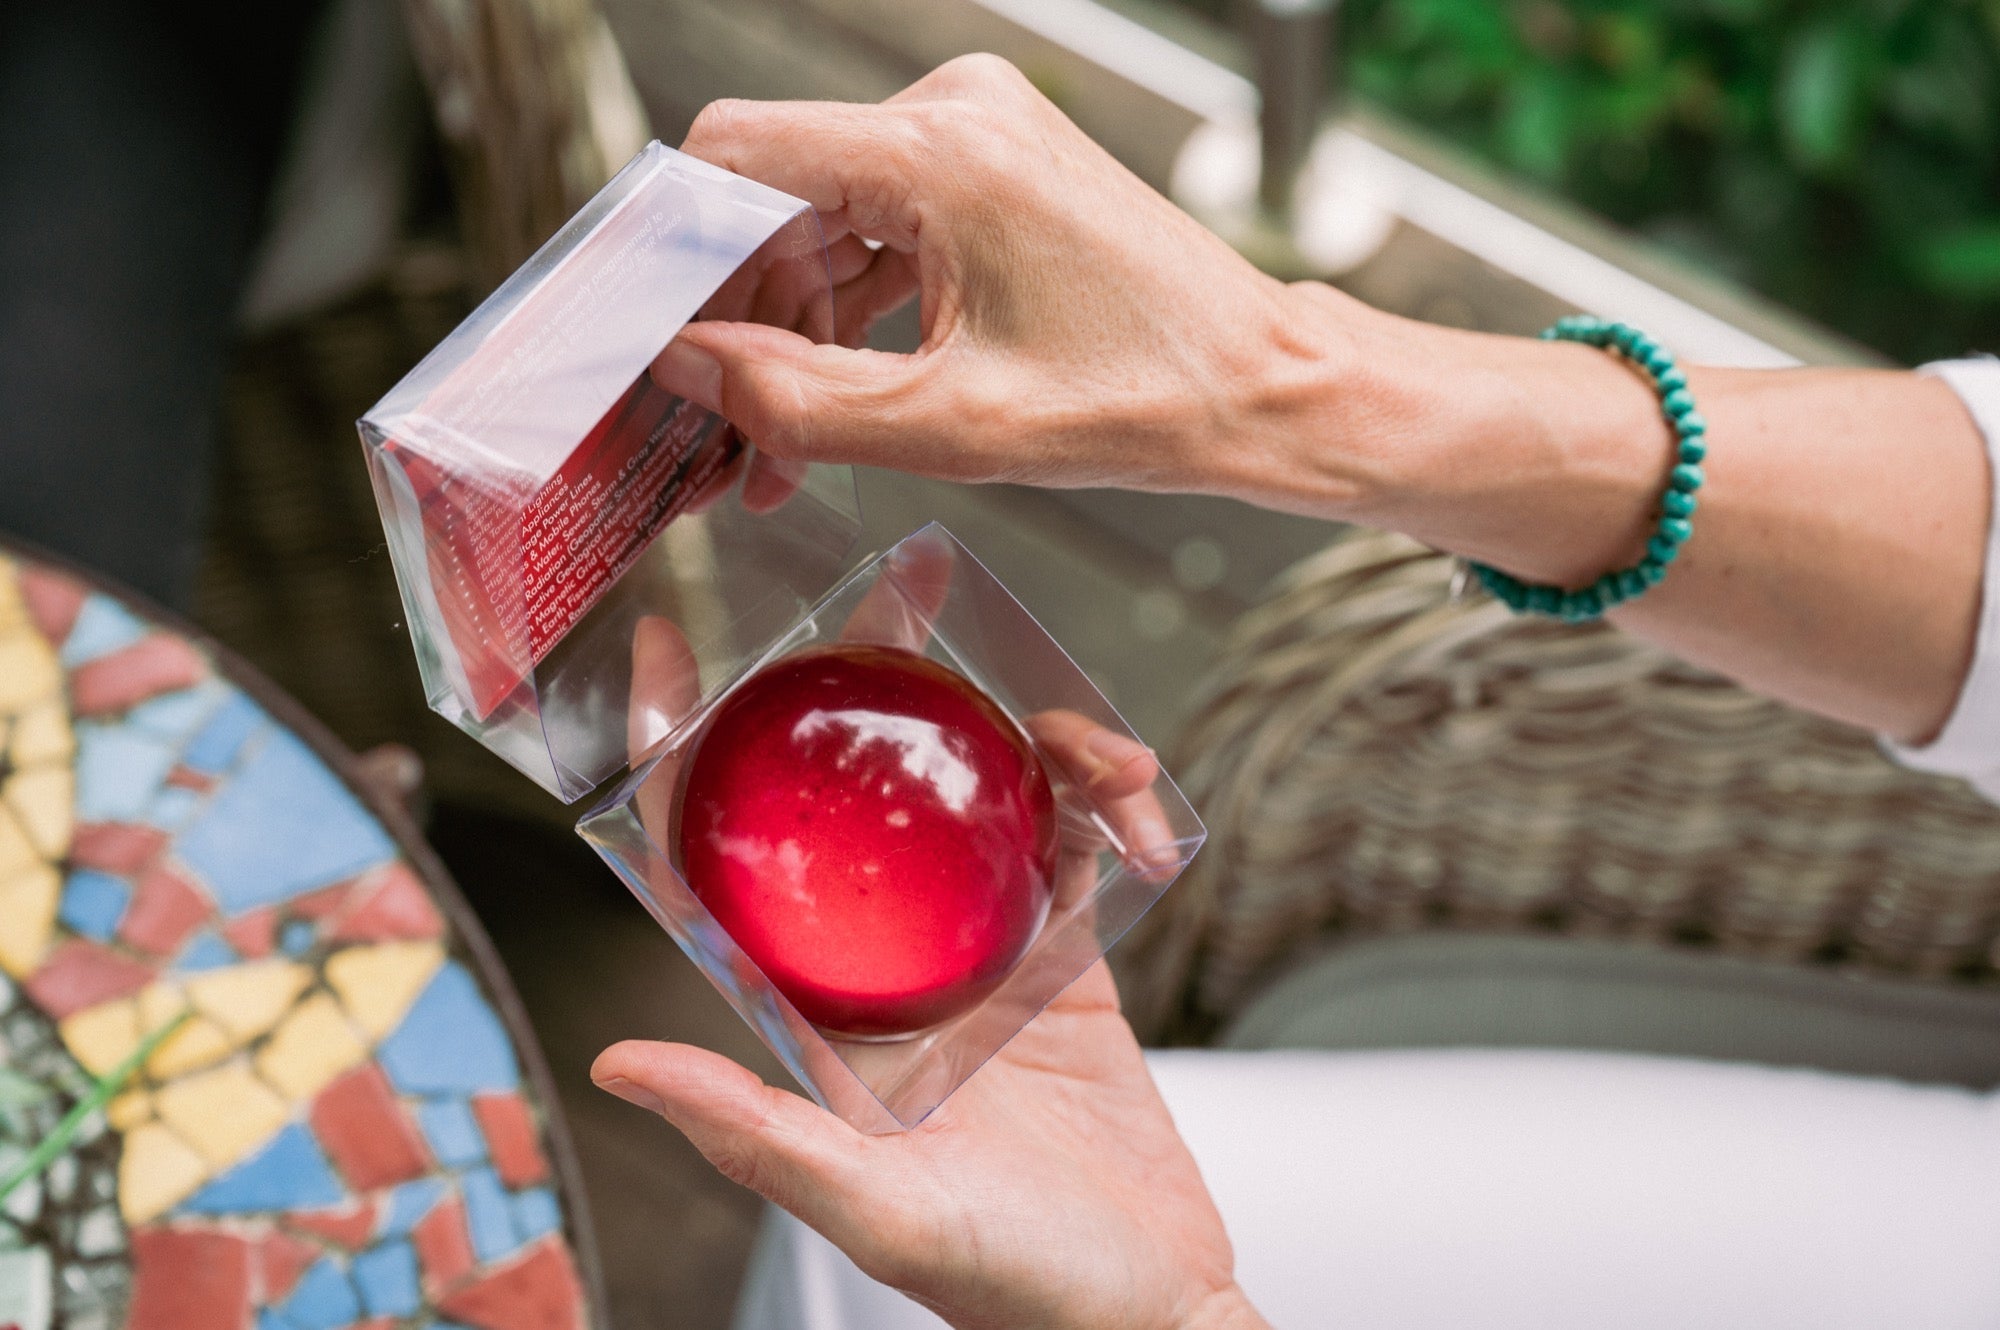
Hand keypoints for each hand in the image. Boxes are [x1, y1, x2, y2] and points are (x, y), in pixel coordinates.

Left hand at [594, 586, 1267, 1329]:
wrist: (1148, 1314)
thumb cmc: (1013, 1289)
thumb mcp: (875, 1211)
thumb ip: (760, 1134)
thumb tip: (620, 1066)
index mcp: (816, 1023)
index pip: (721, 865)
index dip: (682, 758)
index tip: (664, 653)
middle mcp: (887, 976)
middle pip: (854, 802)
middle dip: (866, 692)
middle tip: (888, 594)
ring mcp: (980, 964)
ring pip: (974, 811)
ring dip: (1014, 745)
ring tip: (1064, 720)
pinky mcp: (1067, 971)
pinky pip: (1070, 857)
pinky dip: (1095, 807)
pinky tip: (1118, 784)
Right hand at [649, 54, 1331, 508]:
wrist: (1257, 388)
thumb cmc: (1147, 399)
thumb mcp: (949, 427)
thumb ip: (797, 401)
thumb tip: (689, 368)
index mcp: (942, 151)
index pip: (737, 156)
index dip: (676, 253)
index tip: (651, 335)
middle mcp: (957, 115)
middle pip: (776, 198)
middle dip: (739, 319)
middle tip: (715, 426)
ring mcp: (980, 136)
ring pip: (822, 221)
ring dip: (791, 330)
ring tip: (775, 445)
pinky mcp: (994, 173)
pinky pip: (878, 230)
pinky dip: (848, 313)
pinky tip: (832, 398)